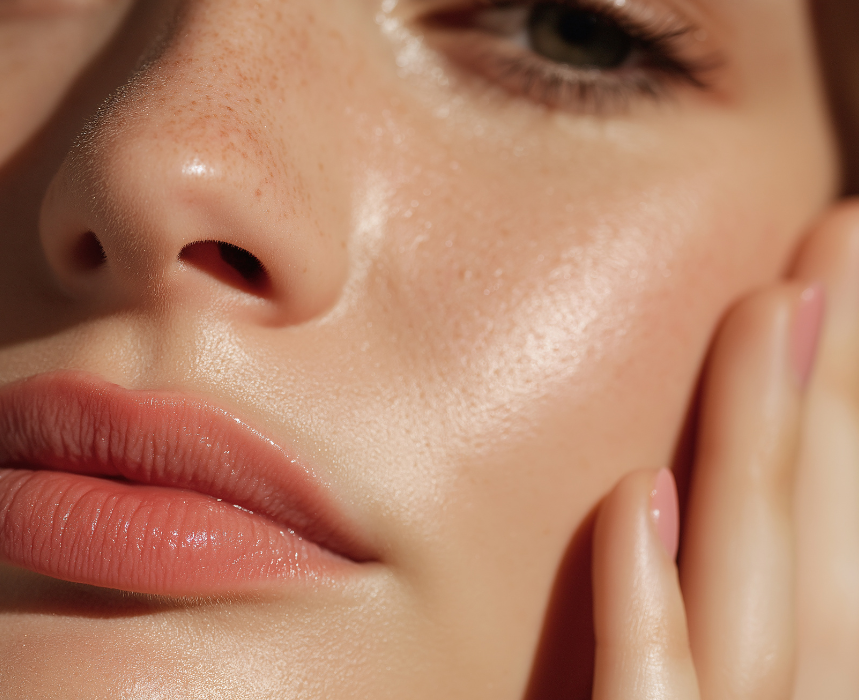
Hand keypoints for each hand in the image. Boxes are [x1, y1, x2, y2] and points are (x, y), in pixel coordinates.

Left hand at [590, 201, 858, 698]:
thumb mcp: (679, 687)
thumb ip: (692, 613)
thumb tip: (666, 484)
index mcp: (804, 688)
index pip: (843, 556)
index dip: (852, 415)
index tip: (835, 278)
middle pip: (824, 559)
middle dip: (844, 395)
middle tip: (844, 232)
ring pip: (764, 618)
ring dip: (767, 455)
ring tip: (774, 304)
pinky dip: (652, 620)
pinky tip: (636, 495)